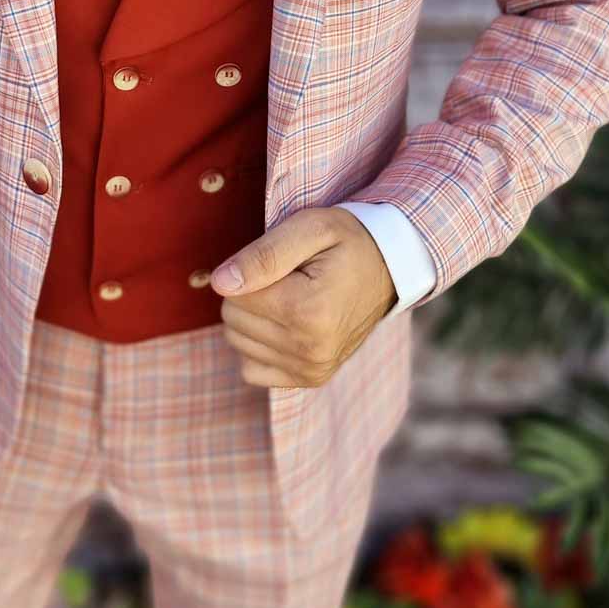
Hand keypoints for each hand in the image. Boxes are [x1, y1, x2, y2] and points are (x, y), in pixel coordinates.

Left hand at [210, 207, 397, 387]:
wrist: (389, 268)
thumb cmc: (346, 240)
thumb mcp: (309, 228)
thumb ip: (263, 255)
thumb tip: (219, 282)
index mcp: (308, 311)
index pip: (234, 295)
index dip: (251, 270)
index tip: (284, 262)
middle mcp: (310, 350)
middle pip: (232, 319)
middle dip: (250, 293)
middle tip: (288, 278)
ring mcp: (311, 369)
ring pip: (238, 342)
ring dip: (254, 318)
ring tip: (290, 297)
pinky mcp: (311, 380)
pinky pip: (251, 369)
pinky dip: (259, 346)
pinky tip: (285, 324)